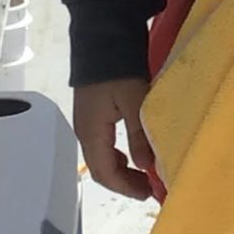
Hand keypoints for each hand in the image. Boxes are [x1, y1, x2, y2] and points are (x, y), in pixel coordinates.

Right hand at [73, 79, 156, 199]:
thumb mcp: (134, 102)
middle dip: (124, 183)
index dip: (125, 188)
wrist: (101, 40)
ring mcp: (86, 124)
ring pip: (101, 159)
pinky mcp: (91, 116)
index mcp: (92, 133)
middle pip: (100, 169)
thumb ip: (139, 135)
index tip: (148, 193)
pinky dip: (117, 157)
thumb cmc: (118, 71)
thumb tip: (147, 167)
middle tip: (149, 188)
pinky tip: (131, 155)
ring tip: (144, 175)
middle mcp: (84, 133)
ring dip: (121, 171)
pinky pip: (102, 146)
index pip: (105, 173)